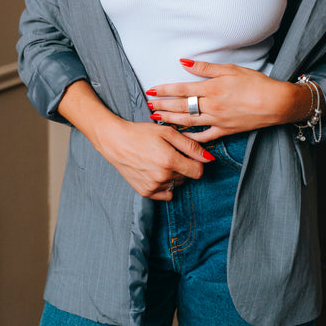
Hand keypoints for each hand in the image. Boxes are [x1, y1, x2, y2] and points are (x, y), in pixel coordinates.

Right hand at [57, 79, 214, 199]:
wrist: (116, 142)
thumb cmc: (141, 133)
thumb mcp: (167, 132)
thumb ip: (190, 145)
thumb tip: (209, 158)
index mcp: (169, 160)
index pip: (198, 171)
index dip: (197, 162)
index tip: (189, 155)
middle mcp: (162, 177)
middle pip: (187, 177)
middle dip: (183, 166)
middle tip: (169, 153)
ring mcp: (153, 186)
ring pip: (176, 184)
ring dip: (173, 175)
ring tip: (159, 160)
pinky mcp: (145, 192)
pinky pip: (165, 193)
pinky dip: (164, 184)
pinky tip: (155, 170)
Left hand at [146, 59, 301, 142]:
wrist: (276, 103)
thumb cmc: (255, 83)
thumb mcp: (230, 69)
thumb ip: (205, 68)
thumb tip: (184, 63)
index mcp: (211, 89)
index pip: (181, 89)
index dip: (164, 90)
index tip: (151, 91)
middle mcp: (211, 106)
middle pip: (181, 107)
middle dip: (162, 106)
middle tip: (148, 106)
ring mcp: (217, 120)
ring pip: (188, 122)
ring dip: (170, 120)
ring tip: (157, 119)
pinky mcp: (225, 131)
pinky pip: (204, 137)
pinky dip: (191, 138)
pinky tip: (180, 137)